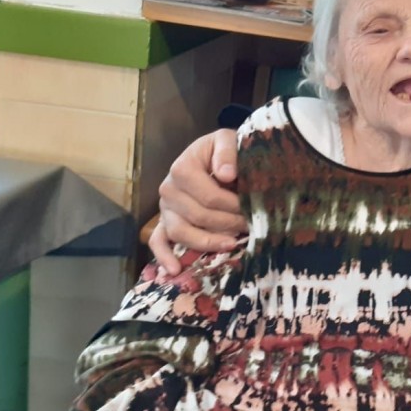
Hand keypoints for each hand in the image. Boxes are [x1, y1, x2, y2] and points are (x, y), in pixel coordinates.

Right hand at [151, 129, 246, 273]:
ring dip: (207, 242)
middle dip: (228, 223)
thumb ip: (227, 152)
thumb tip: (226, 175)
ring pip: (181, 232)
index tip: (252, 208)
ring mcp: (164, 208)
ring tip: (231, 244)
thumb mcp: (227, 140)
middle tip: (251, 226)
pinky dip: (164, 257)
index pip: (209, 196)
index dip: (232, 205)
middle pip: (198, 216)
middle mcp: (168, 189)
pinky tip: (176, 270)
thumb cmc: (221, 150)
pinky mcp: (164, 222)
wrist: (211, 156)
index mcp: (182, 167)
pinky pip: (158, 242)